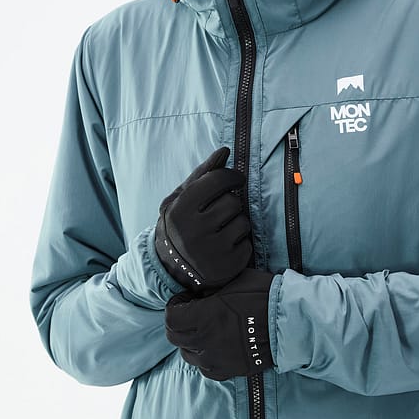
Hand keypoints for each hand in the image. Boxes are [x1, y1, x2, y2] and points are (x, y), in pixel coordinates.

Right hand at [155, 147, 251, 293]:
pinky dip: (240, 243)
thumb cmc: (181, 223)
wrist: (170, 267)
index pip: (217, 180)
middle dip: (230, 203)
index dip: (232, 176)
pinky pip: (248, 245)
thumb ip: (204, 174)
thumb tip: (224, 151)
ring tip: (220, 230)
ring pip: (243, 222)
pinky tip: (224, 247)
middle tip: (218, 213)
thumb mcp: (182, 198)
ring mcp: (210, 253)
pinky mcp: (227, 267)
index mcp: (179, 211)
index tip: (236, 179)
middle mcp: (193, 233)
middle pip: (232, 201)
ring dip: (237, 223)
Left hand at [165, 268, 275, 379]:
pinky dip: (206, 358)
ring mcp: (217, 359)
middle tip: (190, 314)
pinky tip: (216, 346)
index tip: (185, 299)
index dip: (175, 306)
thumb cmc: (265, 294)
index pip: (171, 318)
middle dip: (179, 323)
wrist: (290, 321)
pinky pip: (206, 369)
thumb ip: (212, 287)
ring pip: (188, 355)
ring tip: (204, 330)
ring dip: (191, 342)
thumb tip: (198, 292)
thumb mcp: (235, 280)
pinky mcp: (230, 370)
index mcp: (205, 316)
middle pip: (175, 337)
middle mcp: (206, 340)